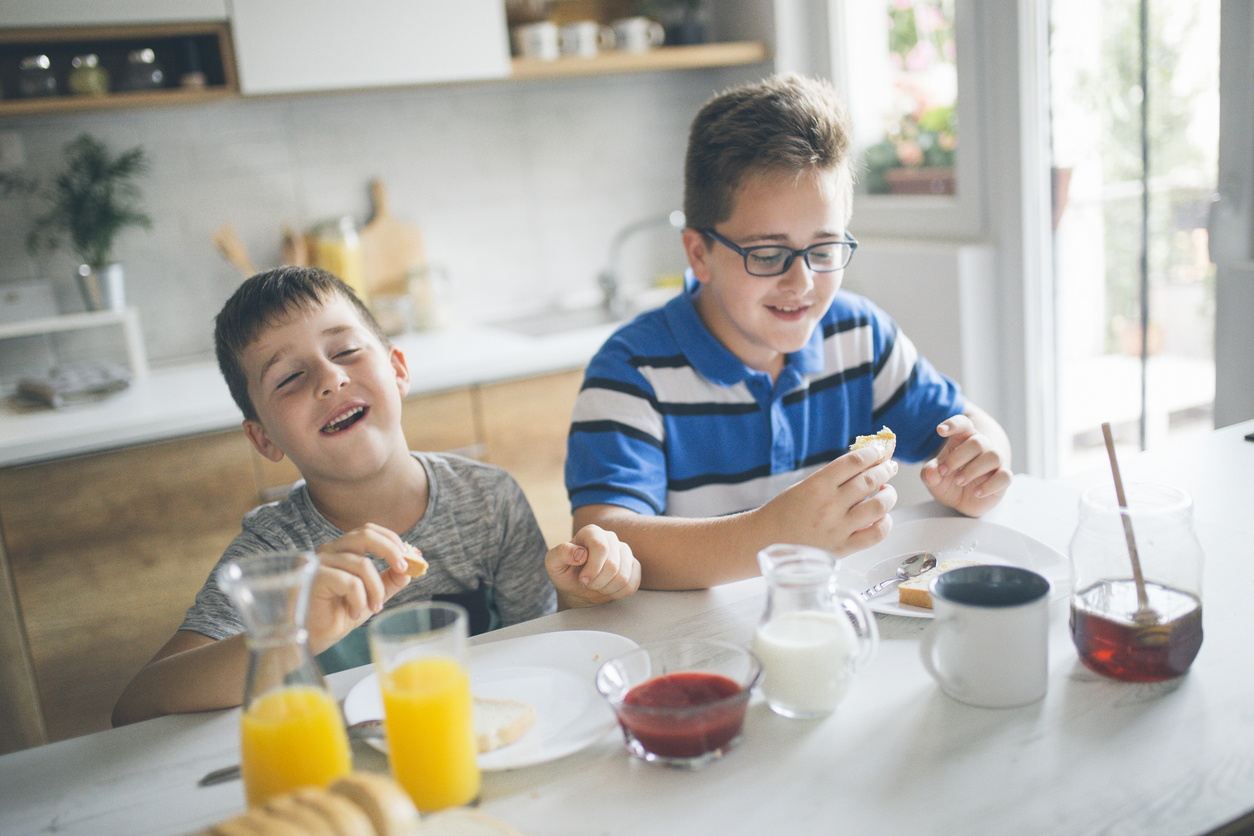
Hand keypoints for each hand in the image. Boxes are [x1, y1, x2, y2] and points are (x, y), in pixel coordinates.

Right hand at [307, 523, 413, 652]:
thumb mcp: (370, 596)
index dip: (392, 541)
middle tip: (403, 569)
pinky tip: (352, 611)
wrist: (312, 637)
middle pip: (365, 534)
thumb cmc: (336, 615)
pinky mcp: (315, 578)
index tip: (409, 559)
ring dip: (376, 589)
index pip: (369, 531)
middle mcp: (330, 550)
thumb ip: (388, 581)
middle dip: (390, 551)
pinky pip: (349, 582)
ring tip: (374, 608)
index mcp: (342, 550)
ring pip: (362, 564)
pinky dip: (359, 599)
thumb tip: (409, 568)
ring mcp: (320, 562)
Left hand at [547, 524, 640, 608]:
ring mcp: (624, 551)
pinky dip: (617, 593)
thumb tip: (580, 553)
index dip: (592, 569)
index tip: (582, 579)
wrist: (578, 586)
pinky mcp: (634, 566)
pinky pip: (631, 585)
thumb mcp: (553, 564)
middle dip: (597, 582)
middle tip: (587, 583)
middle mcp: (610, 538)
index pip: (601, 547)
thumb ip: (560, 553)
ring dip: (606, 588)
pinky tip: (607, 588)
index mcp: (591, 532)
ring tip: (597, 585)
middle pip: (613, 565)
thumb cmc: (566, 572)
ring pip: (623, 576)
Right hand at [754, 445, 897, 556]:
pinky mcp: (843, 548)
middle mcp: (830, 505)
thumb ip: (833, 478)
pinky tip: (883, 517)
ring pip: (879, 506)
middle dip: (885, 469)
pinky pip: (876, 534)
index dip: (872, 453)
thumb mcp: (805, 486)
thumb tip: (863, 466)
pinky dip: (886, 523)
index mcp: (817, 485)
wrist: (764, 541)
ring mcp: (838, 527)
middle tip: (889, 466)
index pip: (854, 462)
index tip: (879, 451)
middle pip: (870, 481)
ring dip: (890, 494)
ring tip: (888, 491)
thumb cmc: (783, 513)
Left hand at [921, 414, 1012, 515]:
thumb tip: (931, 471)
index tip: (940, 430)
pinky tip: (977, 492)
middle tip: (944, 471)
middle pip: (978, 442)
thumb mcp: (934, 479)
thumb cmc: (950, 482)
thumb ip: (930, 473)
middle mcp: (981, 448)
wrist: (963, 500)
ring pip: (994, 456)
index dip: (953, 424)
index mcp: (963, 440)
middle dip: (958, 457)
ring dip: (974, 469)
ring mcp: (994, 463)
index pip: (963, 424)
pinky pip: (1005, 476)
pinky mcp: (1002, 479)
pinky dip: (990, 485)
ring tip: (958, 481)